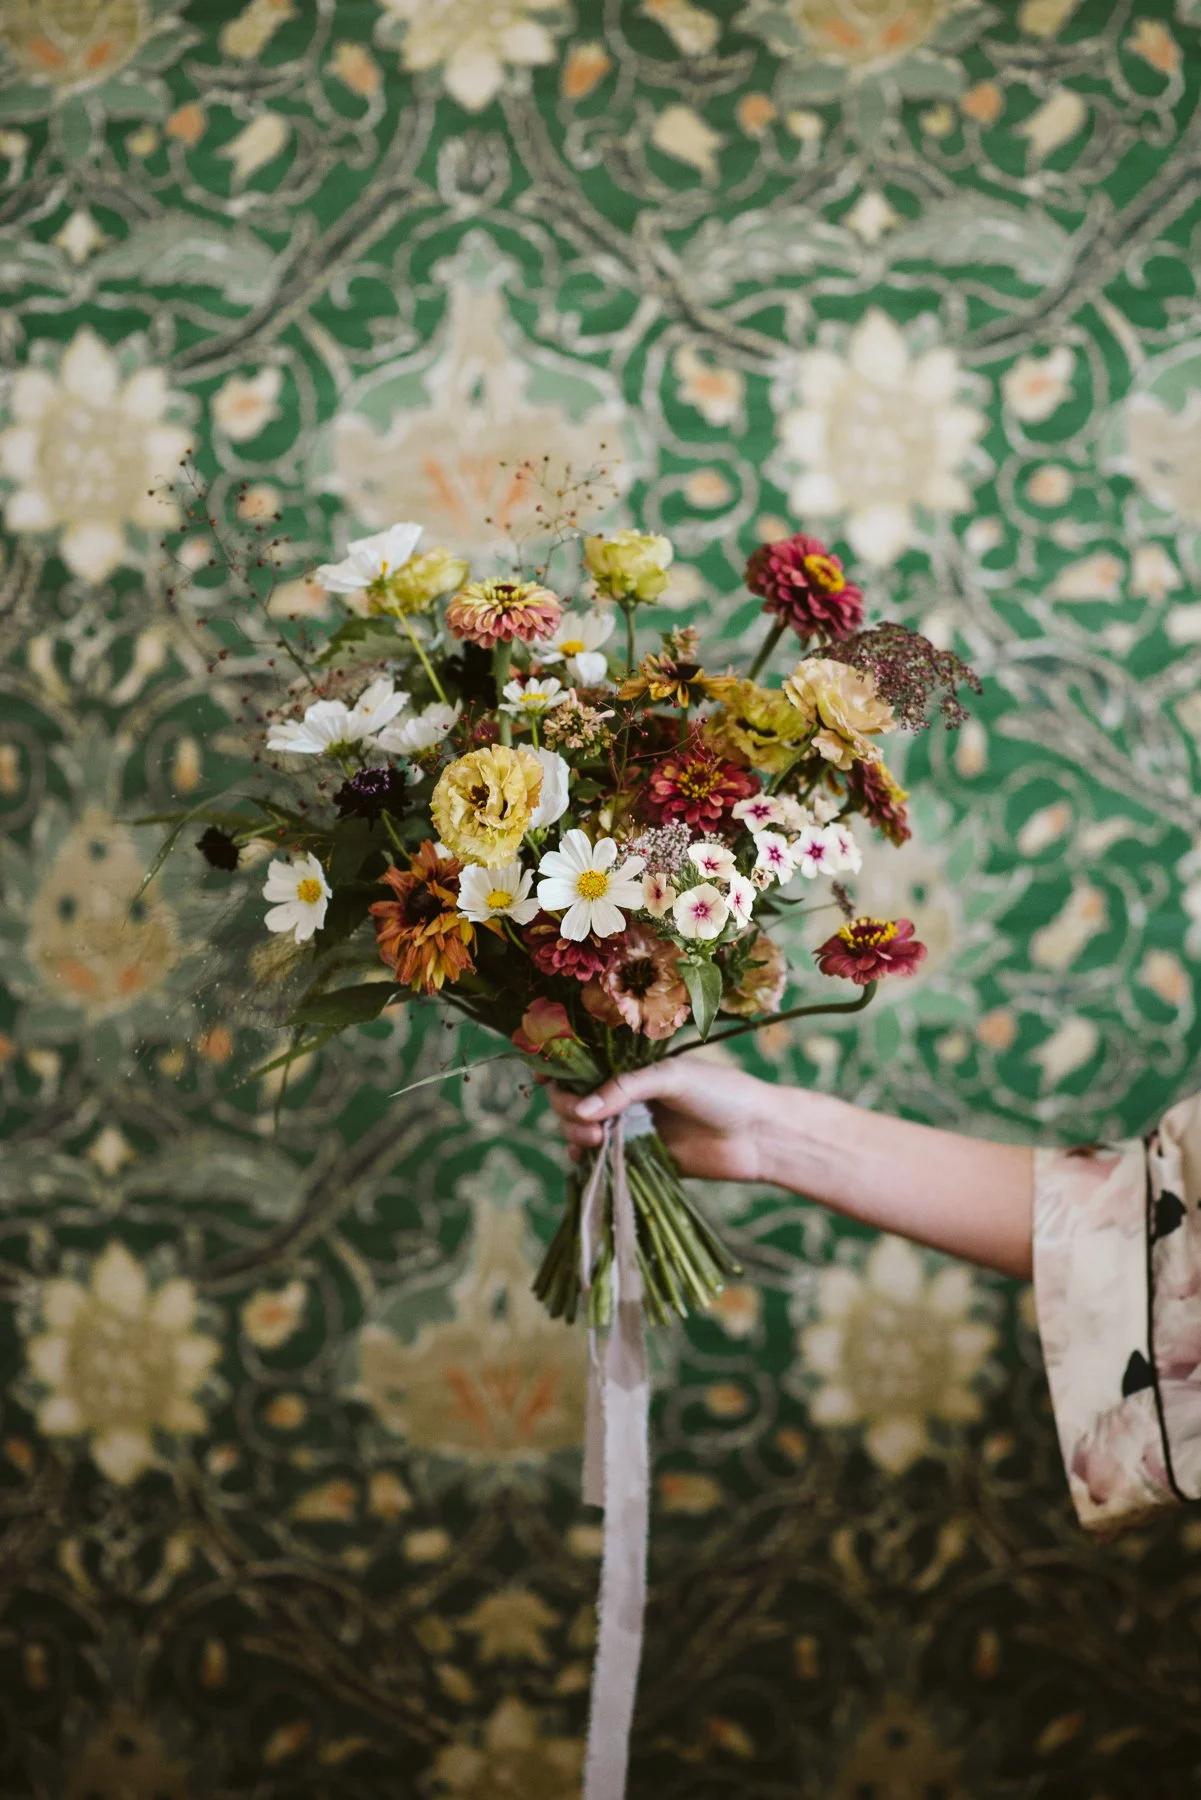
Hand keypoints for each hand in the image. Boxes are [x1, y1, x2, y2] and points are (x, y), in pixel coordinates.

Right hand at [543, 1058, 777, 1184]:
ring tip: (596, 1142)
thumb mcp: (672, 1076)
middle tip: (588, 1124)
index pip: (582, 1067)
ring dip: (575, 1135)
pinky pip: (601, 1159)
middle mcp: (627, 1095)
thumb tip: (582, 1111)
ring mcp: (631, 1127)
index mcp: (633, 1066)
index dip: (562, 1074)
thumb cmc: (722, 1093)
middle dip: (569, 1110)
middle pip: (575, 1100)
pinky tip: (585, 1160)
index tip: (553, 1084)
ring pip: (582, 1130)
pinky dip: (585, 1160)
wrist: (759, 1135)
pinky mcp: (639, 1158)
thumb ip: (625, 1088)